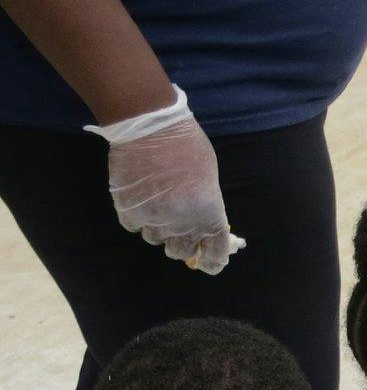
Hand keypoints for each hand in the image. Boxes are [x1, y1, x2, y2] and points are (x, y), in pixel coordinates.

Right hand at [87, 87, 243, 273]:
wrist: (150, 127)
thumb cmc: (187, 147)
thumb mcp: (209, 179)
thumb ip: (207, 206)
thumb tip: (203, 224)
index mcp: (210, 216)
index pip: (214, 255)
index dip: (211, 262)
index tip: (206, 262)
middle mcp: (183, 224)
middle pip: (179, 252)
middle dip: (180, 243)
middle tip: (177, 226)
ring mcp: (153, 220)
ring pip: (154, 239)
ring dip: (157, 227)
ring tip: (157, 201)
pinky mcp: (128, 212)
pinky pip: (133, 226)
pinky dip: (136, 217)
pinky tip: (140, 198)